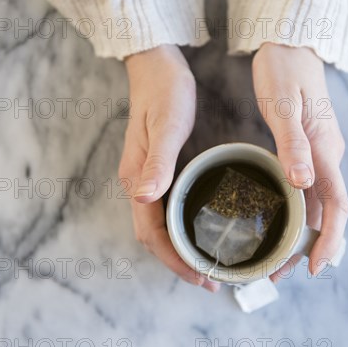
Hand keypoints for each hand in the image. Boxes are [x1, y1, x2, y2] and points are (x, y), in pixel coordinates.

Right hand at [119, 45, 219, 292]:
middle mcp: (137, 186)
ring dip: (179, 251)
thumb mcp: (166, 126)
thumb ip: (156, 163)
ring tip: (206, 264)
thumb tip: (145, 199)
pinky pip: (164, 212)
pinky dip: (179, 231)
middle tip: (210, 279)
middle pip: (153, 238)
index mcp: (137, 180)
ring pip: (158, 228)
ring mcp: (145, 181)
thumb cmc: (164, 93)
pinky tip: (197, 232)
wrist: (155, 67)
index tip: (201, 277)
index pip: (152, 235)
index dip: (175, 260)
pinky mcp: (155, 173)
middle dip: (179, 263)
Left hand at [252, 43, 347, 277]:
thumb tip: (303, 183)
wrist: (288, 46)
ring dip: (304, 235)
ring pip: (319, 205)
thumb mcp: (283, 108)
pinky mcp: (308, 150)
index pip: (336, 206)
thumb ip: (293, 145)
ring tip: (279, 259)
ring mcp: (320, 155)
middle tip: (282, 273)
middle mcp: (328, 157)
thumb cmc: (283, 73)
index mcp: (325, 151)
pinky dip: (299, 215)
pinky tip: (283, 224)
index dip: (329, 240)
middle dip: (311, 247)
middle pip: (328, 213)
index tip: (314, 267)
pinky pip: (310, 191)